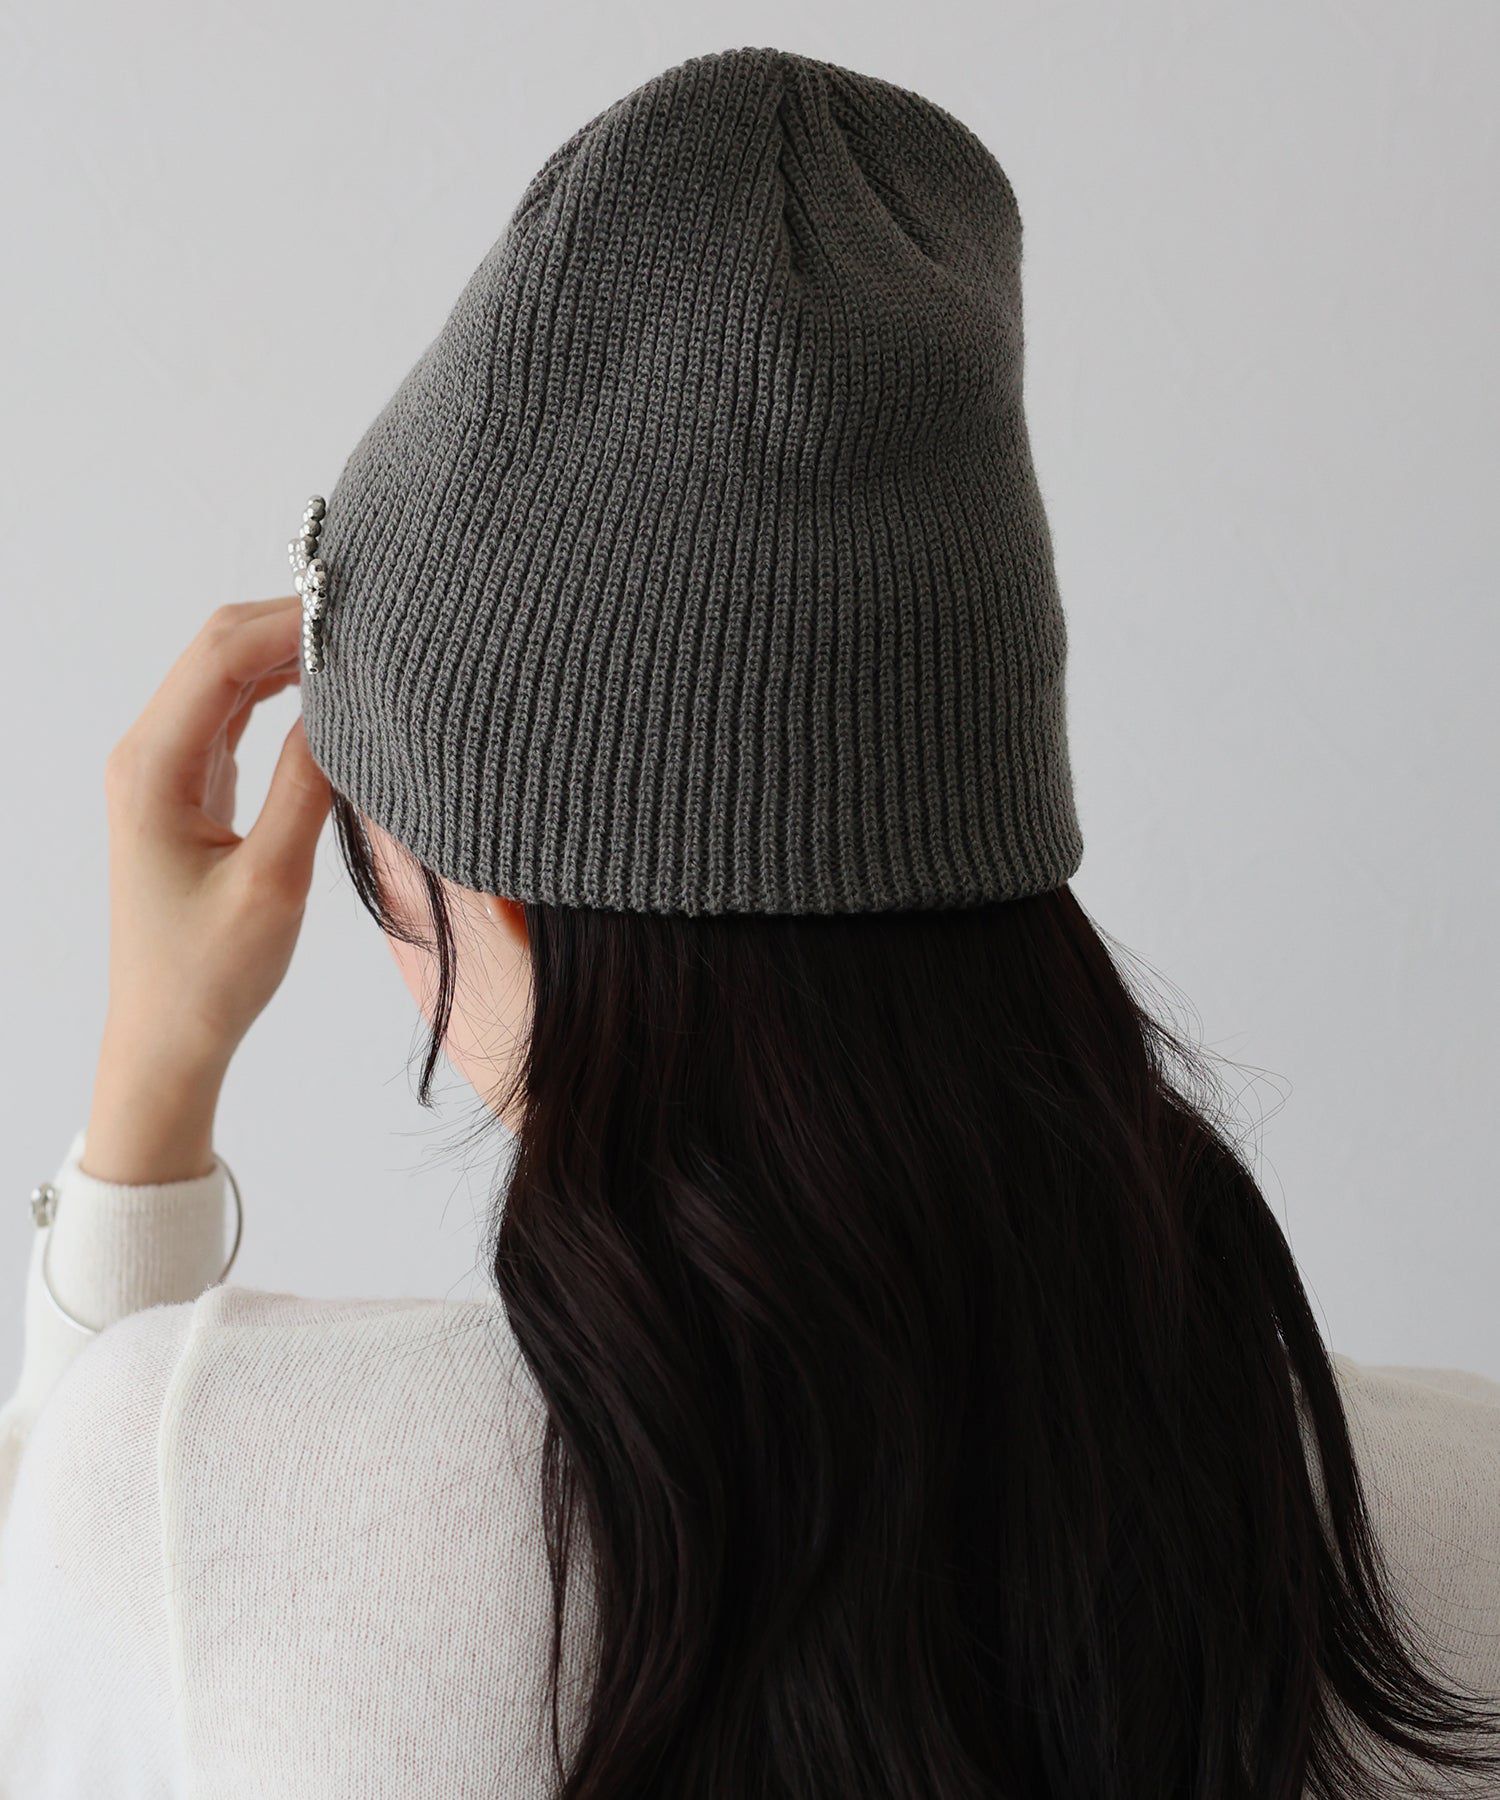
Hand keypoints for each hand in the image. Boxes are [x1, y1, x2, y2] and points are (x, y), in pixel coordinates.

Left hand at [83, 597, 330, 1182]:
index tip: (365, 615)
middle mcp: (148, 753)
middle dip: (291, 621)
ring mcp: (165, 767)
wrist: (168, 1036)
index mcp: (153, 768)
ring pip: (228, 673)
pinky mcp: (189, 786)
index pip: (221, 656)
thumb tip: (345, 710)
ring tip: (363, 646)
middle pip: (218, 648)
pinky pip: (235, 710)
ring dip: (289, 651)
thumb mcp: (273, 883)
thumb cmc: (210, 974)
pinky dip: (281, 688)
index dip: (290, 622)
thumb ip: (305, 787)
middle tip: (376, 621)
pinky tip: (330, 688)